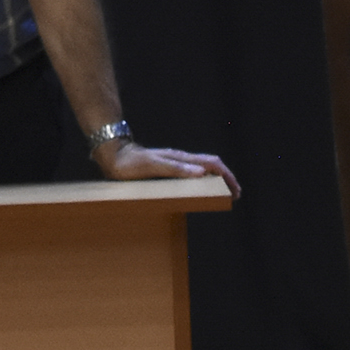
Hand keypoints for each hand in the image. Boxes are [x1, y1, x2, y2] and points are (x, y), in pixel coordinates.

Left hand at [92, 134, 238, 199]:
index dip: (226, 176)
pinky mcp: (168, 168)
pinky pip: (192, 174)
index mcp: (181, 158)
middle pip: (211, 165)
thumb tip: (200, 172)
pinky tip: (200, 190)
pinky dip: (203, 181)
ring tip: (222, 193)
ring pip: (203, 169)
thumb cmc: (130, 163)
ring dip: (216, 180)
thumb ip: (175, 168)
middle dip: (226, 178)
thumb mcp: (152, 166)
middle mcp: (181, 159)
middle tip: (234, 194)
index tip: (235, 190)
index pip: (212, 164)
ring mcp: (175, 163)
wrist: (114, 156)